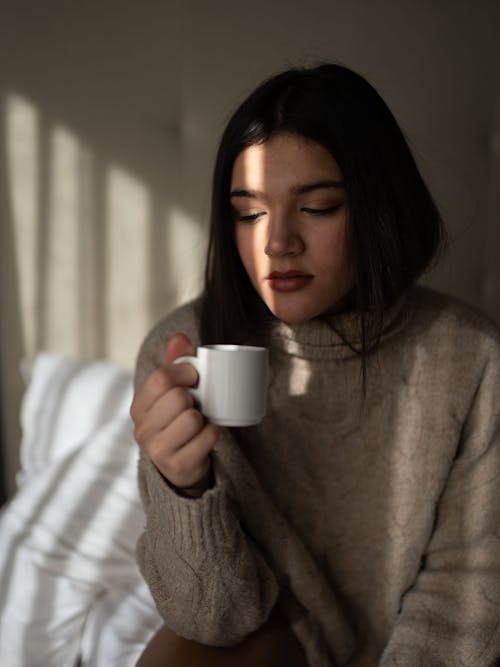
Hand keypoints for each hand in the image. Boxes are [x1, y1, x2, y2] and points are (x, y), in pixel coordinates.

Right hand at [130, 333, 218, 492]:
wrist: (182, 465)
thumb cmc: (178, 421)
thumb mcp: (173, 392)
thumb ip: (176, 363)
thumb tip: (179, 338)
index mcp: (138, 406)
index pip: (161, 378)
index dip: (185, 373)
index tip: (194, 378)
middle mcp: (142, 429)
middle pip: (178, 398)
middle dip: (194, 399)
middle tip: (195, 406)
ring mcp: (157, 450)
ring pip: (192, 418)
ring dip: (203, 419)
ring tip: (198, 424)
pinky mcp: (177, 465)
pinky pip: (207, 437)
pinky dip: (212, 433)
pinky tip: (205, 437)